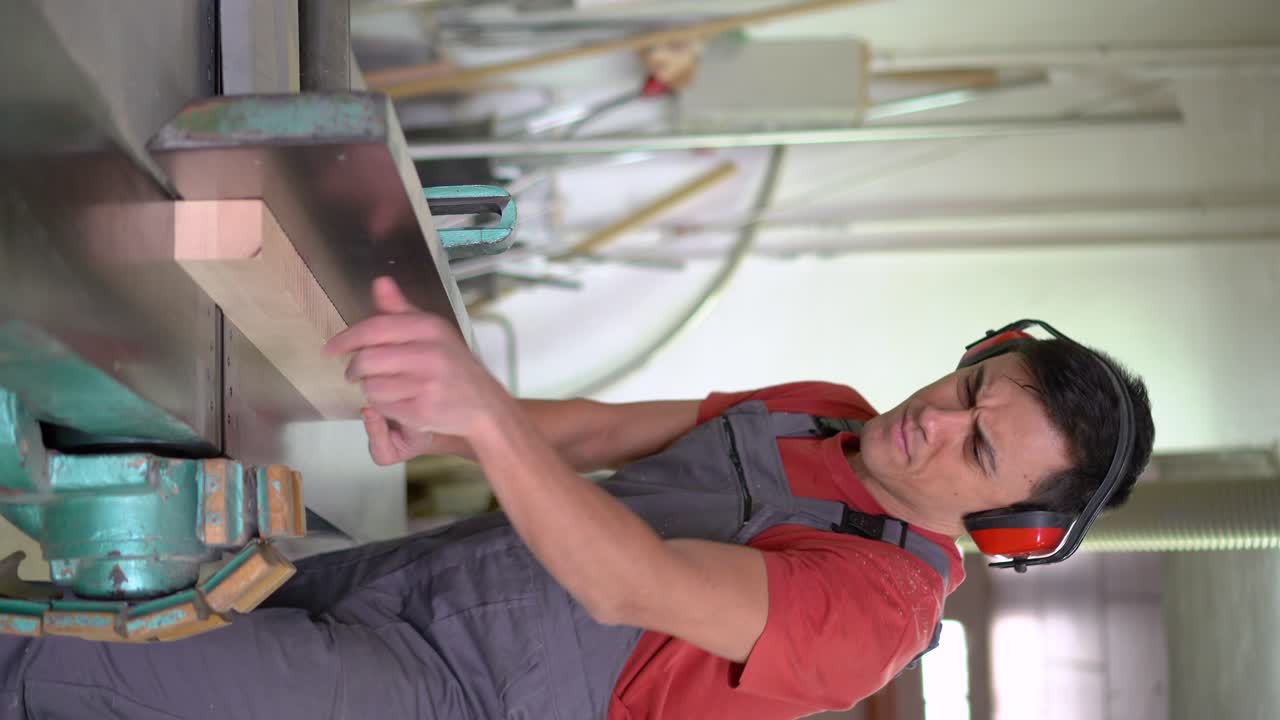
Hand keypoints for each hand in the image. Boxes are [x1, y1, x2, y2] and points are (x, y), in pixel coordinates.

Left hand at [325, 277, 510, 462]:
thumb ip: (402, 310)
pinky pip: (384, 407)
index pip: (376, 327)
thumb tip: (380, 282)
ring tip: (385, 387)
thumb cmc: (453, 366)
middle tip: (354, 374)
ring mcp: (428, 383)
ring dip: (370, 390)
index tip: (331, 348)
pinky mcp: (424, 411)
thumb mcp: (433, 331)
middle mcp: (430, 353)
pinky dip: (383, 407)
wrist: (485, 405)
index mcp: (430, 327)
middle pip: (367, 360)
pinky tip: (397, 403)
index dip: (347, 338)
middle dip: (354, 369)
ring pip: (372, 386)